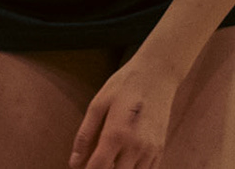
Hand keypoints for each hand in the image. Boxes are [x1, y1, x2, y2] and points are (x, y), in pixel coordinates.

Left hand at [70, 54, 177, 168]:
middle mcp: (136, 147)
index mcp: (117, 133)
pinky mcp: (160, 150)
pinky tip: (124, 160)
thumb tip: (74, 162)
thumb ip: (85, 135)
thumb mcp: (98, 103)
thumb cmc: (125, 85)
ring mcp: (151, 150)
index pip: (98, 168)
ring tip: (110, 159)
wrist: (157, 74)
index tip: (82, 168)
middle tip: (95, 160)